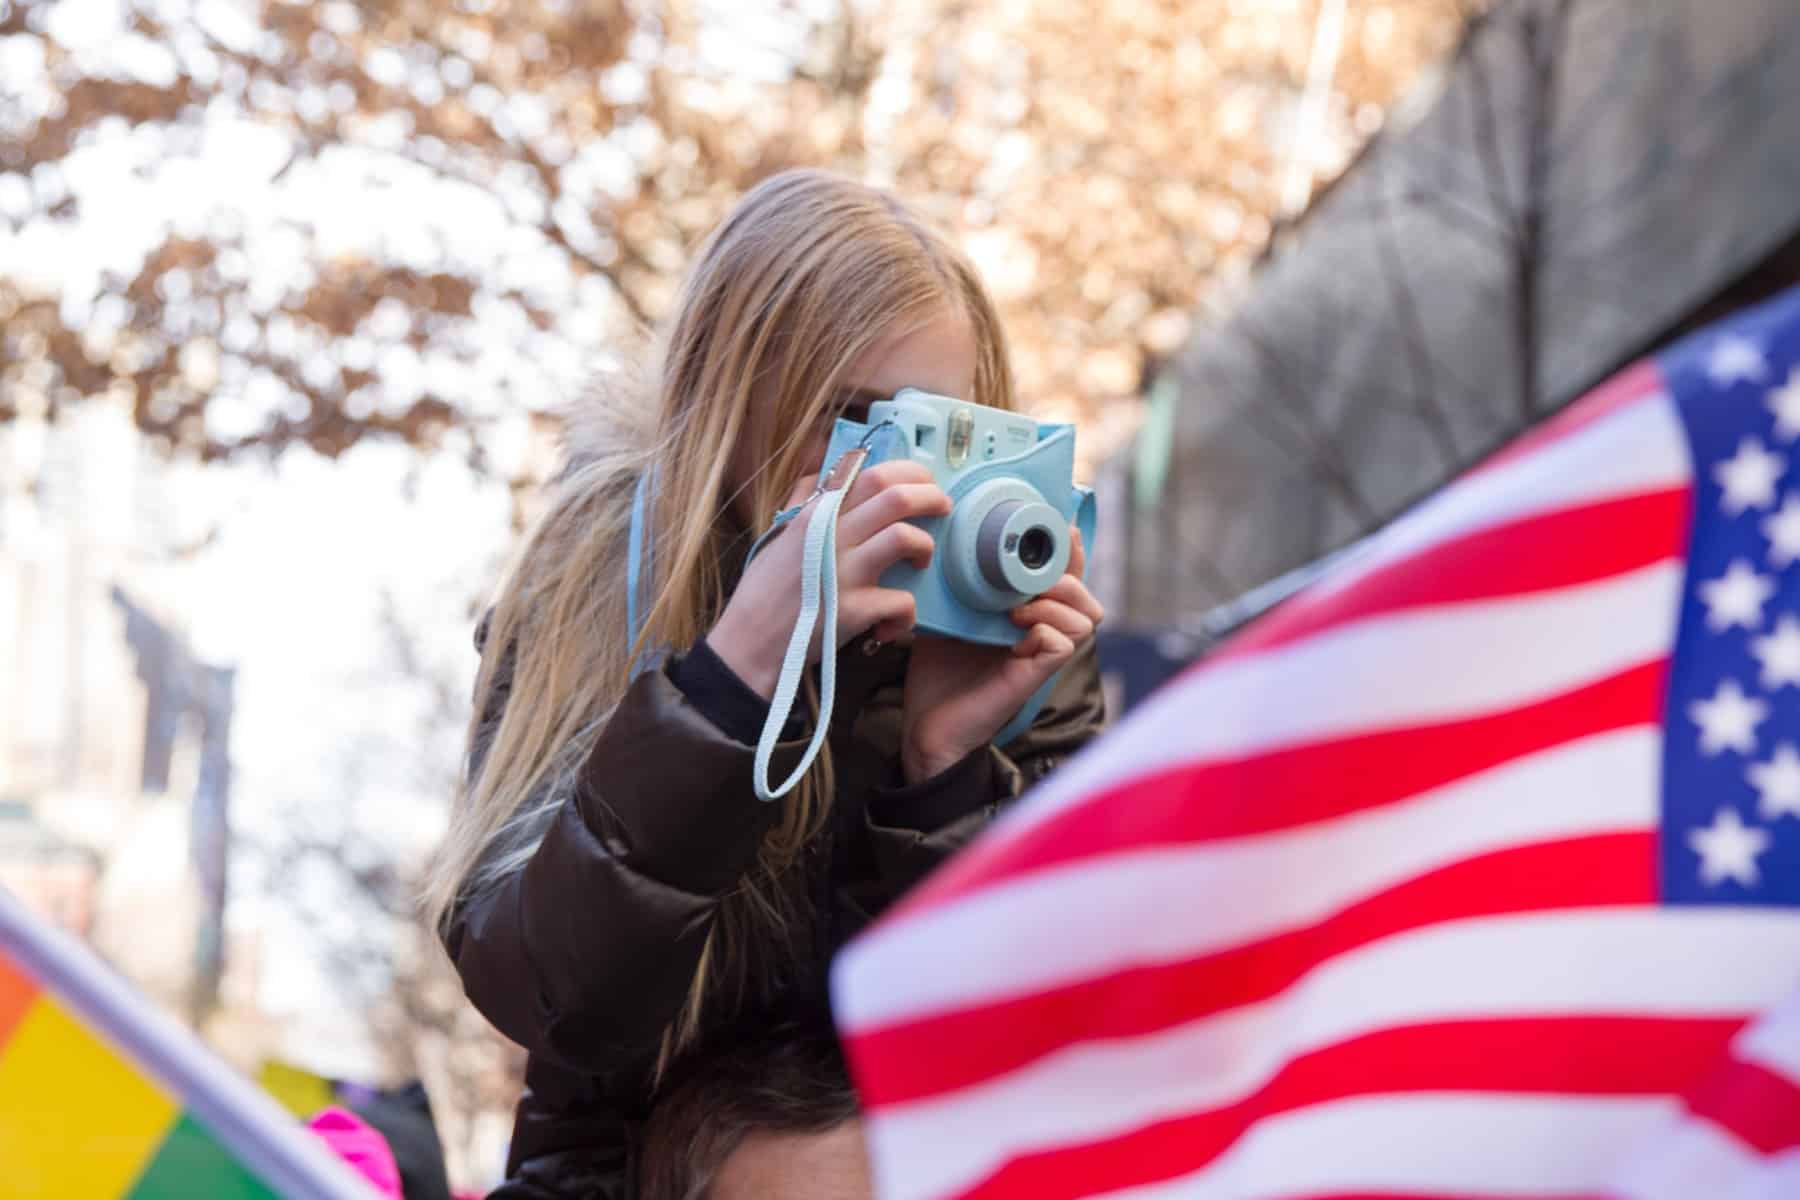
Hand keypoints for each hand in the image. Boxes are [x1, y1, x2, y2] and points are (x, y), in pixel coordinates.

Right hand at [708, 461, 951, 699]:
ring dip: (925, 548)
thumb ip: (803, 503)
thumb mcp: (780, 535)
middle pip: (896, 496)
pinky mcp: (853, 610)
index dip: (909, 472)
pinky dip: (905, 614)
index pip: (871, 474)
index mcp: (818, 514)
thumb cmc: (765, 592)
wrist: (749, 644)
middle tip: (942, 508)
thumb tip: (820, 475)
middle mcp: (832, 535)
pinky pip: (902, 601)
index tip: (923, 482)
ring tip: (921, 561)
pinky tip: (892, 624)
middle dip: (931, 497)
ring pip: (904, 538)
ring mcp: (844, 571)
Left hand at [900, 526, 1103, 783]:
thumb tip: (953, 535)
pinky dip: (1046, 629)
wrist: (925, 724)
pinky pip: (1064, 643)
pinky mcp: (1035, 677)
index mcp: (1028, 615)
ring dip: (1057, 601)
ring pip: (1086, 616)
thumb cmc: (937, 670)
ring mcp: (1041, 656)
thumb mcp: (949, 613)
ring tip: (1019, 606)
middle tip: (1032, 571)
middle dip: (1069, 571)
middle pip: (1086, 594)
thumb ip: (961, 581)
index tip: (1053, 528)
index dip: (1067, 551)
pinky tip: (1016, 630)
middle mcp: (1042, 633)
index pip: (1064, 576)